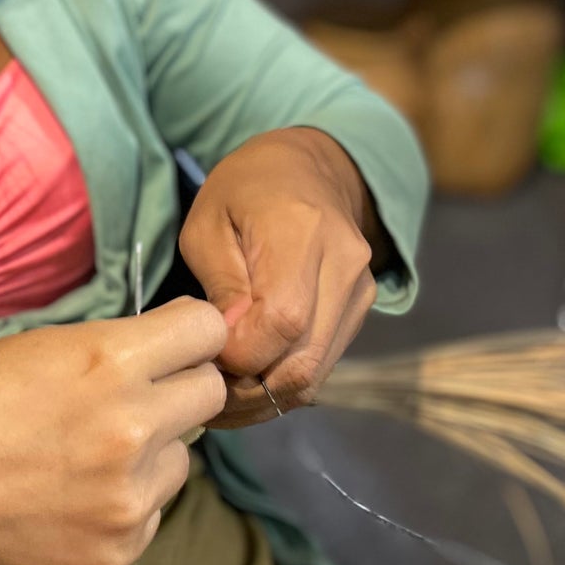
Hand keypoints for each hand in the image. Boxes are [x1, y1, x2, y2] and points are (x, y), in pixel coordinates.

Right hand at [0, 298, 229, 564]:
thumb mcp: (33, 346)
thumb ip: (107, 350)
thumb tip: (160, 353)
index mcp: (109, 363)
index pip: (208, 330)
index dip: (191, 332)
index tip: (173, 341)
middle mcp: (132, 429)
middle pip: (211, 392)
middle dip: (180, 387)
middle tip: (137, 396)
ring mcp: (129, 498)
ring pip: (183, 459)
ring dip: (152, 452)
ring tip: (85, 456)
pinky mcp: (119, 550)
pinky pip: (152, 511)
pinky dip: (125, 503)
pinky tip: (69, 498)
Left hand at [178, 128, 379, 426]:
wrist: (307, 167)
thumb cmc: (244, 190)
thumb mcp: (208, 224)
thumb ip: (221, 285)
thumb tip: (229, 345)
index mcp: (303, 233)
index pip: (283, 323)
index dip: (239, 355)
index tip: (203, 352)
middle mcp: (345, 266)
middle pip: (303, 362)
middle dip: (248, 390)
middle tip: (204, 389)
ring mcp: (360, 292)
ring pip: (314, 374)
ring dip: (264, 397)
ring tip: (221, 392)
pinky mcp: (360, 309)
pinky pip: (321, 365)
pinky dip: (282, 383)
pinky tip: (248, 379)